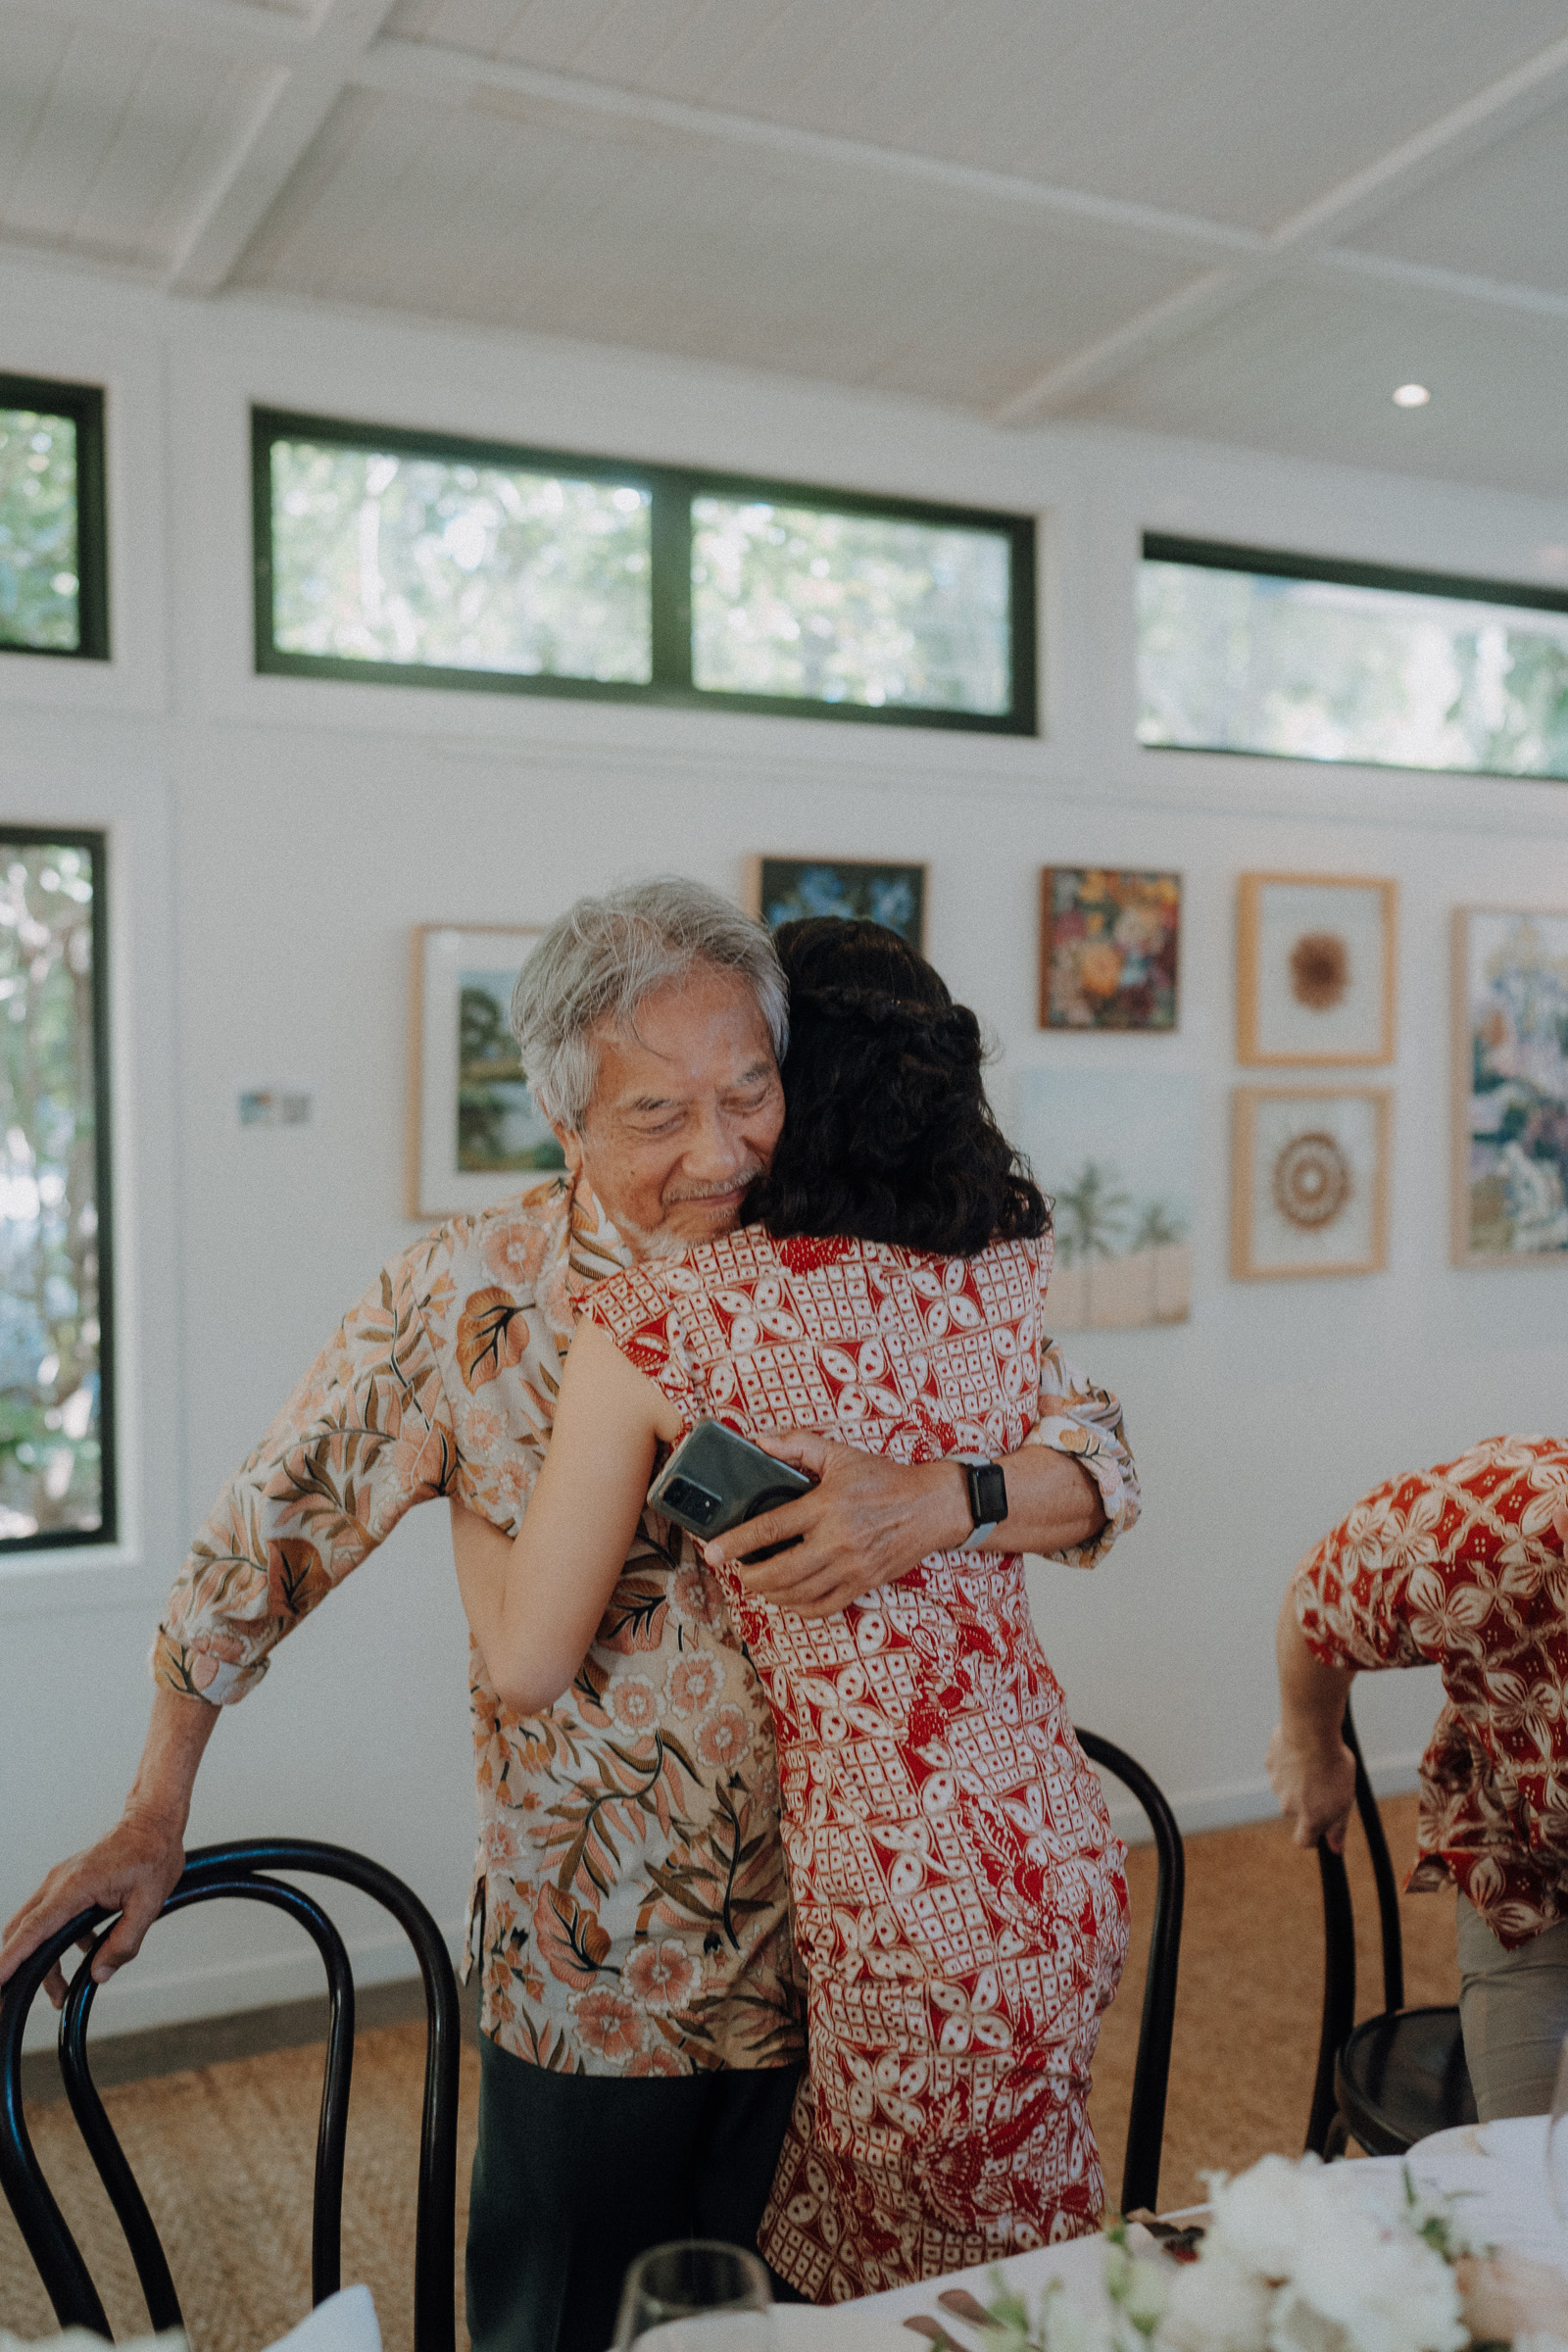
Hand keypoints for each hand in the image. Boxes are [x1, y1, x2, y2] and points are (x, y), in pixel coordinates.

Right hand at [1, 1810, 186, 2009]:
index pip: (33, 1929)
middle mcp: (58, 1884)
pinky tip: (87, 1953)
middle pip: (23, 1932)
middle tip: (18, 1999)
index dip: (12, 1958)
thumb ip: (124, 1942)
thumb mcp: (149, 1904)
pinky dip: (58, 1942)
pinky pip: (51, 1918)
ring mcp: (60, 1883)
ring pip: (35, 1928)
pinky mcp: (68, 1885)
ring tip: (61, 1991)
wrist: (153, 1823)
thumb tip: (100, 1974)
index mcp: (74, 1887)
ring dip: (44, 1960)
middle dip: (18, 1966)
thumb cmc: (152, 1855)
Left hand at [700, 1429, 966, 1616]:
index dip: (737, 1542)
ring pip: (799, 1594)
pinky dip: (800, 1607)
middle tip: (736, 1571)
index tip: (714, 1551)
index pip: (771, 1529)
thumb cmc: (885, 1480)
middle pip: (781, 1572)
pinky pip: (825, 1607)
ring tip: (757, 1584)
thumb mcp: (841, 1455)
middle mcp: (837, 1541)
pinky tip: (788, 1598)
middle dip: (750, 1577)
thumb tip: (761, 1442)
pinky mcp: (864, 1584)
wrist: (932, 1507)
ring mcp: (852, 1567)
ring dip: (771, 1593)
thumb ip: (799, 1445)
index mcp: (827, 1506)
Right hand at [1266, 1722, 1357, 1852]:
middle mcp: (1288, 1806)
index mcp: (1309, 1818)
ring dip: (1297, 1779)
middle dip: (1306, 1799)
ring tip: (1314, 1761)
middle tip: (1323, 1780)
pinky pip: (1280, 1767)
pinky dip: (1289, 1762)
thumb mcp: (1345, 1800)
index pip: (1303, 1841)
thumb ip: (1338, 1827)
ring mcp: (1276, 1785)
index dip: (1311, 1835)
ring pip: (1287, 1787)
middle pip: (1296, 1809)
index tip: (1320, 1823)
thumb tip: (1335, 1849)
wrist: (1311, 1733)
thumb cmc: (1333, 1766)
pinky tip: (1301, 1749)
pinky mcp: (1270, 1764)